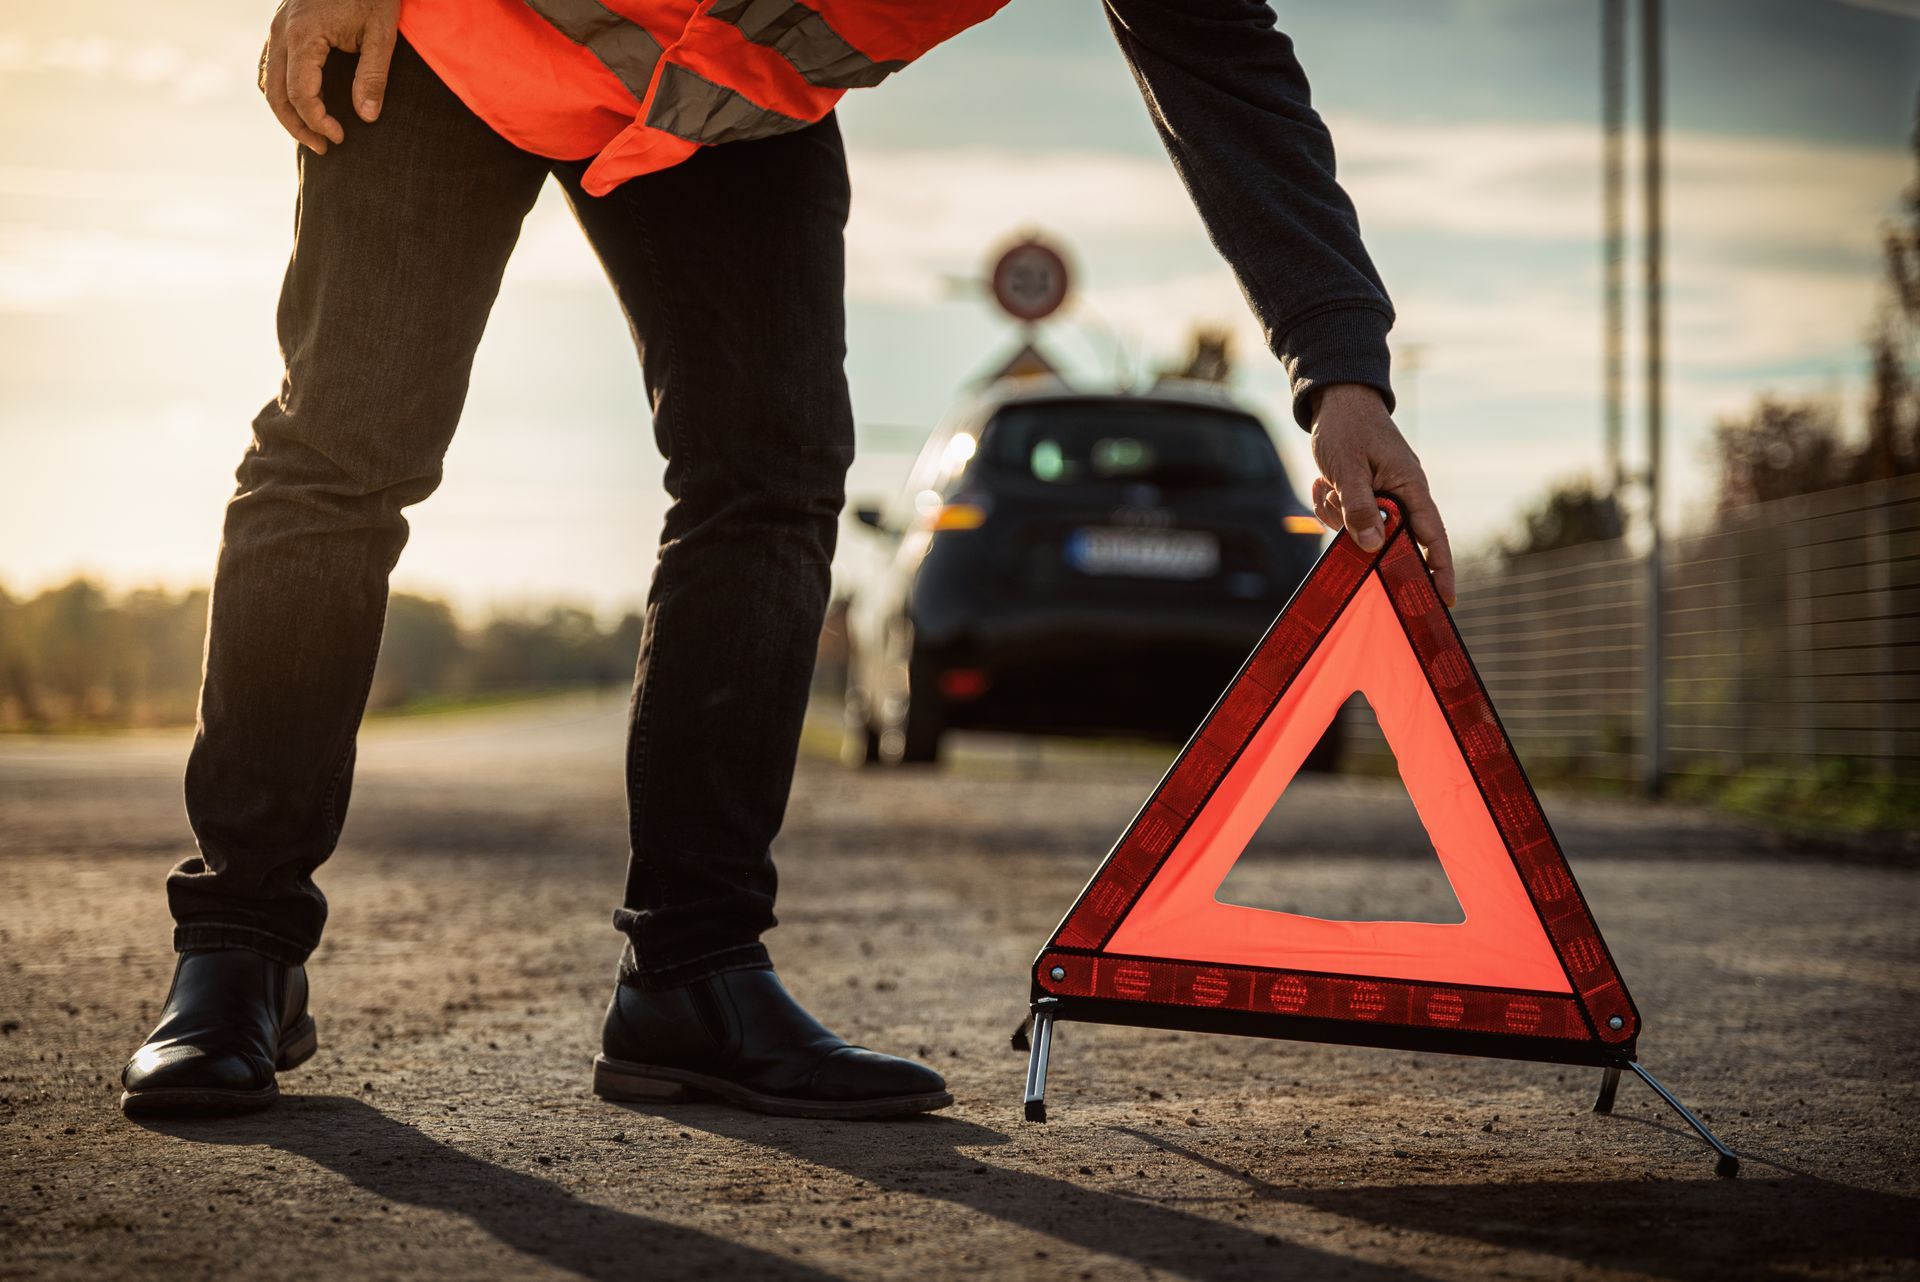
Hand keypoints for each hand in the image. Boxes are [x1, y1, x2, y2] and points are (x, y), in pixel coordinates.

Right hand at [259, 0, 398, 153]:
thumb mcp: (381, 33)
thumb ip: (373, 76)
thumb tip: (367, 117)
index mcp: (303, 35)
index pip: (300, 94)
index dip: (317, 122)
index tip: (340, 138)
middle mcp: (281, 32)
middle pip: (274, 93)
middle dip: (296, 127)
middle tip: (324, 149)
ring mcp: (276, 28)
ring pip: (267, 81)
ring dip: (286, 112)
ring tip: (314, 133)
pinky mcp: (280, 27)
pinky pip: (269, 66)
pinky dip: (280, 91)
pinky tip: (302, 106)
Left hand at [1309, 383, 1455, 605]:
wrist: (1336, 401)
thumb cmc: (1347, 428)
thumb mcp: (1348, 468)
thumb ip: (1361, 508)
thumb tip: (1375, 547)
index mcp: (1411, 487)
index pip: (1432, 537)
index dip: (1439, 569)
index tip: (1444, 599)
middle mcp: (1403, 495)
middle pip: (1388, 539)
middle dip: (1356, 531)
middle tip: (1336, 497)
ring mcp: (1384, 497)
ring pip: (1362, 531)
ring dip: (1338, 514)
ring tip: (1326, 483)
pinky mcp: (1366, 497)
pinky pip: (1348, 519)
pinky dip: (1332, 506)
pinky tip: (1322, 484)